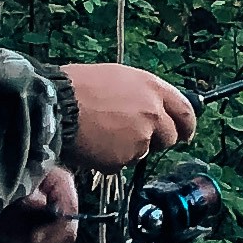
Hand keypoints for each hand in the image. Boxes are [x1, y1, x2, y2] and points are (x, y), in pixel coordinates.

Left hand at [0, 164, 80, 242]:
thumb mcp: (19, 177)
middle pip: (65, 237)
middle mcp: (62, 207)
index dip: (54, 229)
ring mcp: (51, 224)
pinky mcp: (37, 236)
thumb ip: (28, 190)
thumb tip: (38, 203)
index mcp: (62, 187)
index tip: (33, 240)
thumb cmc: (9, 170)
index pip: (69, 213)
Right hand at [65, 60, 195, 171]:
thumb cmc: (79, 87)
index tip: (184, 133)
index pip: (185, 111)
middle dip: (157, 141)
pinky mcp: (125, 158)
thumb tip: (153, 108)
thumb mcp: (118, 78)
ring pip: (143, 152)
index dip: (186, 124)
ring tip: (103, 134)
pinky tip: (94, 145)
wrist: (56, 106)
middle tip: (136, 139)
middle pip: (170, 137)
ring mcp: (141, 137)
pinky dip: (110, 160)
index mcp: (153, 88)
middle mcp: (153, 113)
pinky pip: (122, 164)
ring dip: (129, 149)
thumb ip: (142, 95)